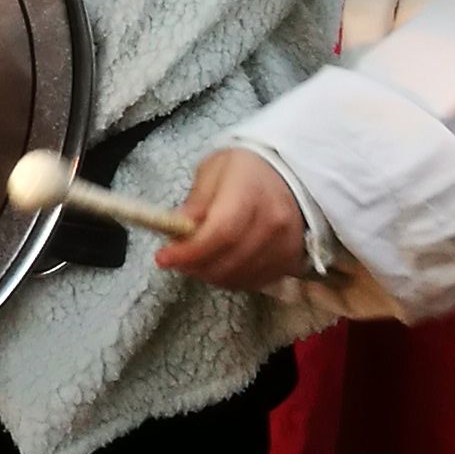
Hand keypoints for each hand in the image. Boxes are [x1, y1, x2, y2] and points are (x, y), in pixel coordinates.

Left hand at [154, 147, 311, 292]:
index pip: (221, 232)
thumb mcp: (212, 171)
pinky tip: (218, 265)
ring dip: (209, 275)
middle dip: (194, 265)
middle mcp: (274, 221)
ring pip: (240, 275)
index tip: (163, 257)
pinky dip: (230, 279)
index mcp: (251, 191)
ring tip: (194, 260)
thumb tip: (175, 227)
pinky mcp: (291, 261)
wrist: (288, 177)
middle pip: (229, 259)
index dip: (190, 251)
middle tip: (175, 260)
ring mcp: (286, 244)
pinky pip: (255, 282)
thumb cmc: (244, 171)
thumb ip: (195, 202)